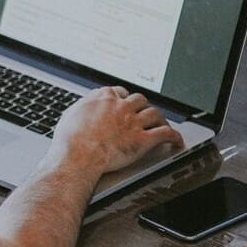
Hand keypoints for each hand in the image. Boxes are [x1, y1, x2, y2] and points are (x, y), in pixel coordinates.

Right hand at [52, 86, 184, 174]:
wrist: (79, 154)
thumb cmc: (70, 138)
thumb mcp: (70, 114)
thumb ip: (82, 107)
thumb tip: (84, 106)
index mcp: (103, 98)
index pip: (118, 91)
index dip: (123, 97)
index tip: (123, 101)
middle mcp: (121, 106)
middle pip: (139, 99)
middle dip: (142, 105)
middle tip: (142, 112)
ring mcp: (133, 122)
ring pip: (154, 113)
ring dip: (159, 118)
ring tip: (161, 123)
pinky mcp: (143, 139)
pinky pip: (165, 134)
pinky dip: (174, 136)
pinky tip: (176, 140)